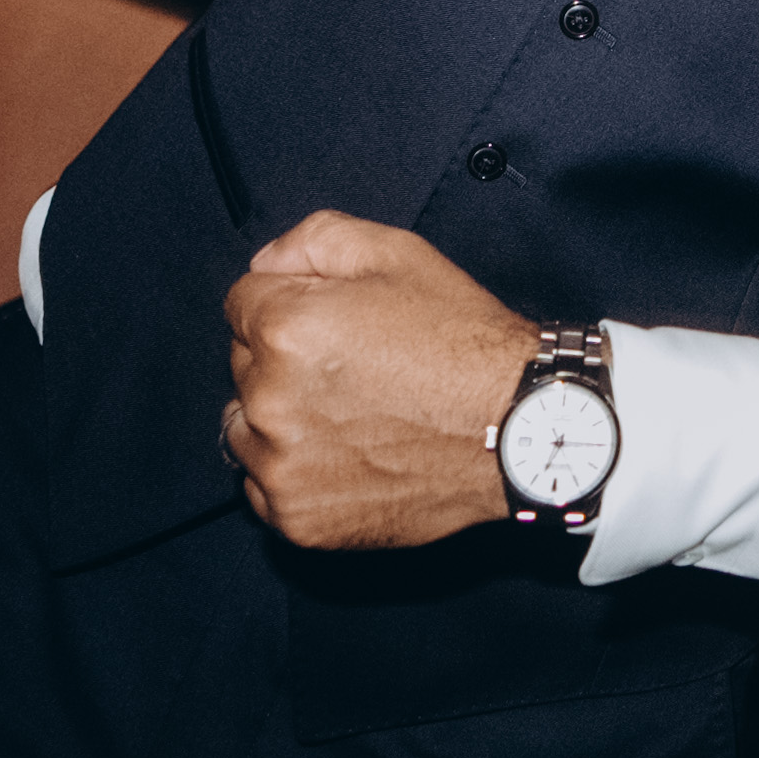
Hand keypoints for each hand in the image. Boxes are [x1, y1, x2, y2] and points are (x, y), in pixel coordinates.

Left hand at [222, 212, 540, 548]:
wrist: (517, 429)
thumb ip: (313, 240)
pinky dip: (294, 470)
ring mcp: (280, 466)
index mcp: (285, 327)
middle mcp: (269, 399)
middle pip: (241, 364)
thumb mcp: (398, 253)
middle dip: (283, 357)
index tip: (333, 321)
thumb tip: (265, 266)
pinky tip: (348, 454)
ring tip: (350, 412)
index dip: (290, 302)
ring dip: (280, 416)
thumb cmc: (463, 342)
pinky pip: (263, 485)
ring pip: (245, 426)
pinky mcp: (297, 517)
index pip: (241, 302)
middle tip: (353, 365)